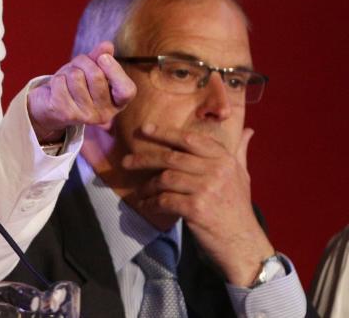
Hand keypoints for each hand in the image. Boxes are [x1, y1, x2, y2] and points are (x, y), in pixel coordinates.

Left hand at [28, 41, 135, 143]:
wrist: (51, 108)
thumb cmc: (76, 85)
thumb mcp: (90, 69)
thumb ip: (100, 57)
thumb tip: (107, 45)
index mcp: (117, 103)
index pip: (127, 90)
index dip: (115, 71)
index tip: (103, 57)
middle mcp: (104, 113)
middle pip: (96, 74)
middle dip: (82, 62)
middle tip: (77, 68)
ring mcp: (85, 116)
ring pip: (76, 76)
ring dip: (68, 71)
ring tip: (67, 81)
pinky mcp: (65, 114)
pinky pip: (60, 82)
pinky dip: (56, 79)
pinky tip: (57, 90)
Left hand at [123, 124, 273, 285]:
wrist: (244, 244)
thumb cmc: (238, 207)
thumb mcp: (242, 176)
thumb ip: (240, 151)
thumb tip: (248, 130)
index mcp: (224, 159)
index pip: (189, 139)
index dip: (165, 132)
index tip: (144, 128)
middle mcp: (216, 170)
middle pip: (171, 157)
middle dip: (145, 158)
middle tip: (126, 161)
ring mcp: (206, 189)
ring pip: (164, 179)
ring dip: (147, 186)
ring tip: (140, 191)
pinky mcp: (196, 208)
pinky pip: (164, 200)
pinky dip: (151, 203)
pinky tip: (146, 205)